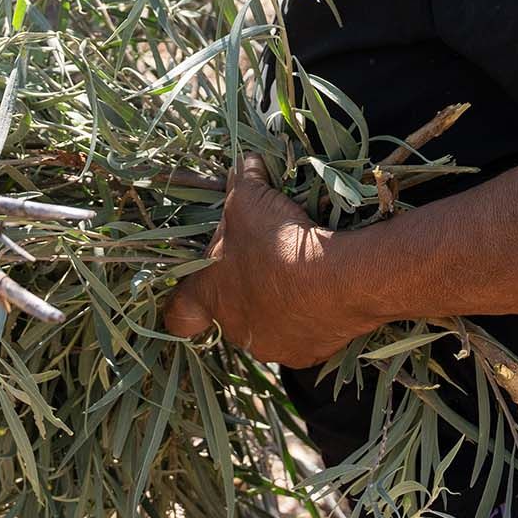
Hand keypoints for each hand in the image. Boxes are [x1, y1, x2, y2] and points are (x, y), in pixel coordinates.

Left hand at [162, 155, 376, 367]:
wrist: (338, 279)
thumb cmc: (277, 240)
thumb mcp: (250, 198)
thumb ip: (241, 180)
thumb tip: (244, 162)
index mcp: (211, 296)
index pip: (178, 313)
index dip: (183, 300)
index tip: (194, 289)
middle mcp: (237, 331)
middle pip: (231, 315)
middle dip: (246, 291)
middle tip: (268, 263)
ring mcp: (274, 347)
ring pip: (271, 327)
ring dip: (281, 306)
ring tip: (303, 275)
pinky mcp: (309, 355)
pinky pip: (306, 336)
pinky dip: (313, 316)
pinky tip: (324, 290)